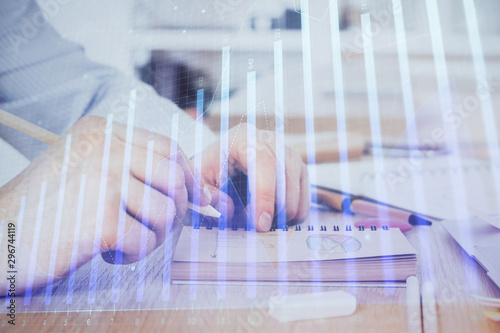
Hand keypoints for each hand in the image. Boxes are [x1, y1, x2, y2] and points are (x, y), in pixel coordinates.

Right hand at [0, 115, 209, 293]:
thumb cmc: (47, 207)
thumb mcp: (89, 170)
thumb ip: (137, 171)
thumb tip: (201, 193)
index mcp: (102, 132)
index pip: (168, 148)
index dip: (188, 176)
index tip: (195, 198)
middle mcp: (105, 148)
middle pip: (174, 176)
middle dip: (176, 207)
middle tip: (151, 224)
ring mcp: (103, 180)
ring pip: (166, 211)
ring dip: (152, 235)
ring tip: (122, 239)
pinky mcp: (101, 217)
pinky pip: (145, 240)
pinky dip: (132, 254)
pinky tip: (106, 251)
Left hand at [199, 123, 309, 231]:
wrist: (218, 164)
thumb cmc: (207, 173)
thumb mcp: (197, 182)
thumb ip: (206, 196)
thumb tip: (229, 208)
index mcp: (242, 138)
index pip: (263, 163)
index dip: (265, 196)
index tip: (261, 224)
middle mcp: (268, 140)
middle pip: (285, 171)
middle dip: (278, 206)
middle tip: (262, 228)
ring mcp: (285, 151)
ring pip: (297, 181)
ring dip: (287, 209)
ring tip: (267, 222)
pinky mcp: (296, 166)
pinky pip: (305, 191)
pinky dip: (296, 210)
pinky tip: (279, 219)